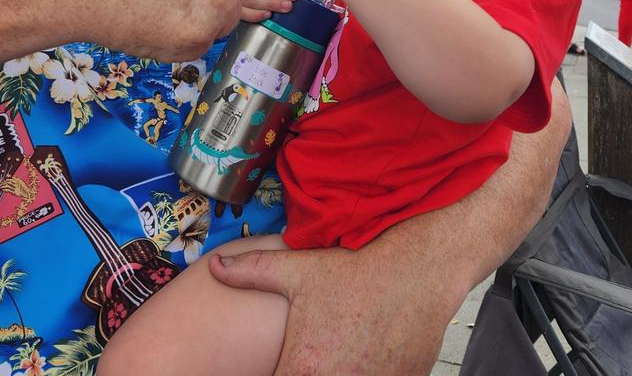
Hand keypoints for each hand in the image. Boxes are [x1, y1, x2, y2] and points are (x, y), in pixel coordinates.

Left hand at [209, 237, 444, 375]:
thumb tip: (216, 266)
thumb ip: (251, 271)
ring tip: (342, 353)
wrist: (416, 271)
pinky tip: (364, 356)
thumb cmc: (358, 271)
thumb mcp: (300, 269)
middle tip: (315, 357)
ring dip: (339, 374)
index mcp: (304, 368)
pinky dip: (365, 374)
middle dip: (306, 373)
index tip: (285, 365)